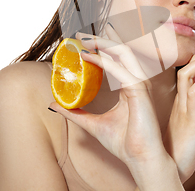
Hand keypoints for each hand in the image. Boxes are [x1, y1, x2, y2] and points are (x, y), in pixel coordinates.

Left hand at [49, 28, 166, 167]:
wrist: (139, 159)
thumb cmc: (123, 143)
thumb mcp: (92, 124)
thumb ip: (75, 112)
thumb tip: (54, 105)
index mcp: (130, 86)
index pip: (119, 59)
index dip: (105, 46)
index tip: (86, 41)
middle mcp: (136, 81)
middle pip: (122, 51)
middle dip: (103, 39)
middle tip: (81, 35)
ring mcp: (140, 84)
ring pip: (124, 53)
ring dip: (103, 44)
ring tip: (84, 41)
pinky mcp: (139, 90)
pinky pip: (120, 69)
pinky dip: (104, 61)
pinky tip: (88, 57)